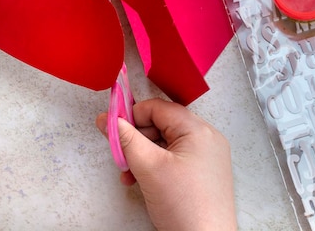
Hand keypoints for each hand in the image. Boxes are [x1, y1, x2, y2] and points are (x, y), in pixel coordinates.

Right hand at [96, 98, 236, 230]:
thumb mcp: (148, 167)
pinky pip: (173, 159)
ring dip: (142, 155)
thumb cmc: (185, 207)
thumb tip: (108, 119)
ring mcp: (206, 158)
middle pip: (161, 125)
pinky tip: (140, 181)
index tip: (111, 126)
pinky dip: (154, 166)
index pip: (158, 108)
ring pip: (165, 144)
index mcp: (198, 130)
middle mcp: (206, 139)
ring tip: (128, 173)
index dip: (132, 115)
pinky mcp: (202, 174)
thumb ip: (126, 139)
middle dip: (136, 139)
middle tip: (120, 154)